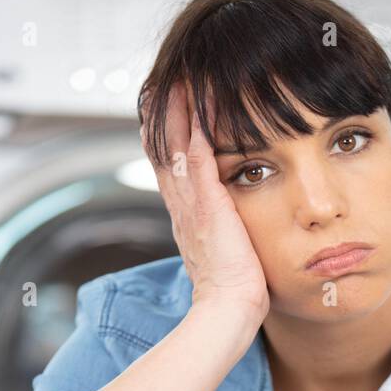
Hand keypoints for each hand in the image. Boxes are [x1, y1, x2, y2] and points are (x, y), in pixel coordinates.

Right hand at [140, 80, 269, 331]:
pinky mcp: (208, 204)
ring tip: (175, 78)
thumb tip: (229, 234)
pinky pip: (198, 155)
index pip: (169, 172)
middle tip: (157, 85)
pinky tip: (201, 99)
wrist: (228, 312)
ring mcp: (191, 205)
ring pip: (175, 147)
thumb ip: (222, 239)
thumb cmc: (233, 295)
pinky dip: (197, 126)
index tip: (160, 116)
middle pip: (162, 152)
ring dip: (175, 111)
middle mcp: (181, 208)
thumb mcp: (222, 259)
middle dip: (160, 118)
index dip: (163, 143)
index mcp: (185, 220)